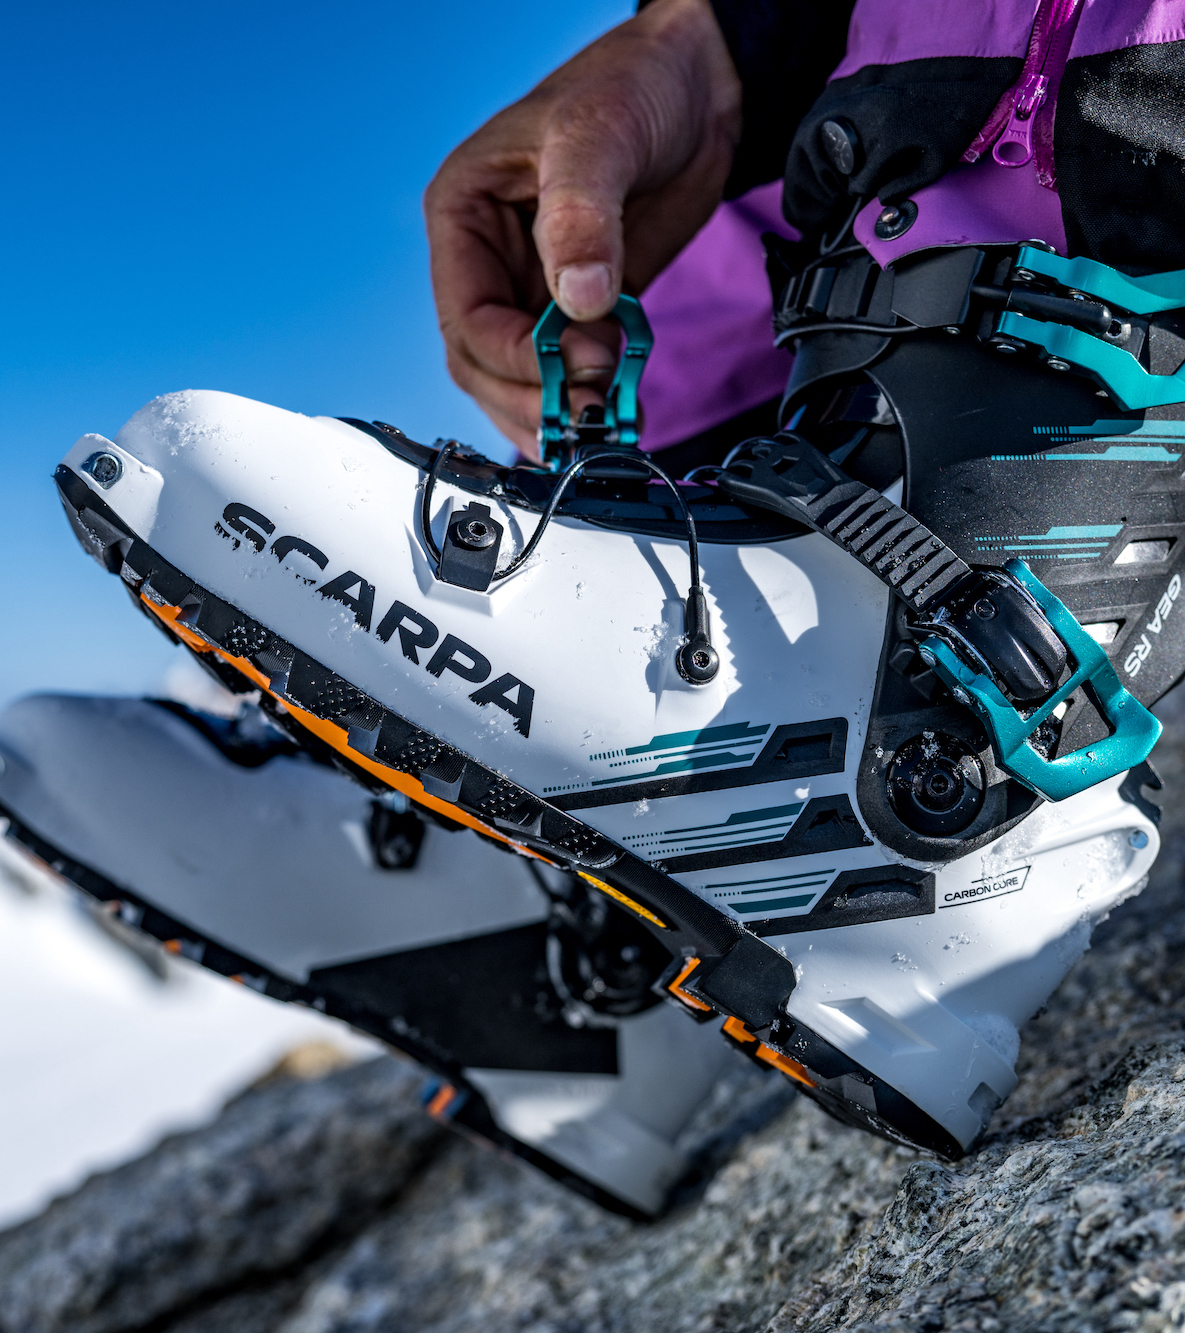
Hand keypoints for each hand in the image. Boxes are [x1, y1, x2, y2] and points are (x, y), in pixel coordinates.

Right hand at [424, 0, 740, 454]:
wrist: (696, 88)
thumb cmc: (629, 85)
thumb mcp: (596, 137)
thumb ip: (580, 217)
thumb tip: (578, 300)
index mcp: (464, 216)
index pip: (468, 316)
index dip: (512, 356)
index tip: (566, 369)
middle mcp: (490, 262)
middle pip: (486, 363)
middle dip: (532, 397)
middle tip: (587, 414)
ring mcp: (535, 291)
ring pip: (522, 380)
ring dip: (558, 411)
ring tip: (604, 422)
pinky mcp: (584, 310)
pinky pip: (572, 371)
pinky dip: (591, 397)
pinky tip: (621, 408)